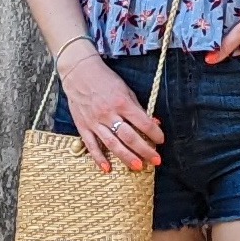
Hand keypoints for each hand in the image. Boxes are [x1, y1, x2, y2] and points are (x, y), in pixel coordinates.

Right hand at [60, 50, 163, 172]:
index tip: (161, 140)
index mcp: (121, 102)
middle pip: (129, 136)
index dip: (154, 133)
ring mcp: (94, 121)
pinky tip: (107, 168)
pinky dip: (99, 158)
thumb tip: (154, 122)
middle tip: (155, 160)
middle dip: (144, 150)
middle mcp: (108, 113)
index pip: (142, 122)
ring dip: (126, 157)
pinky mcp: (83, 126)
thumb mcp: (125, 90)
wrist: (78, 72)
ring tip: (137, 166)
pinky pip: (91, 145)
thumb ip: (138, 108)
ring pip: (112, 143)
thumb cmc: (104, 79)